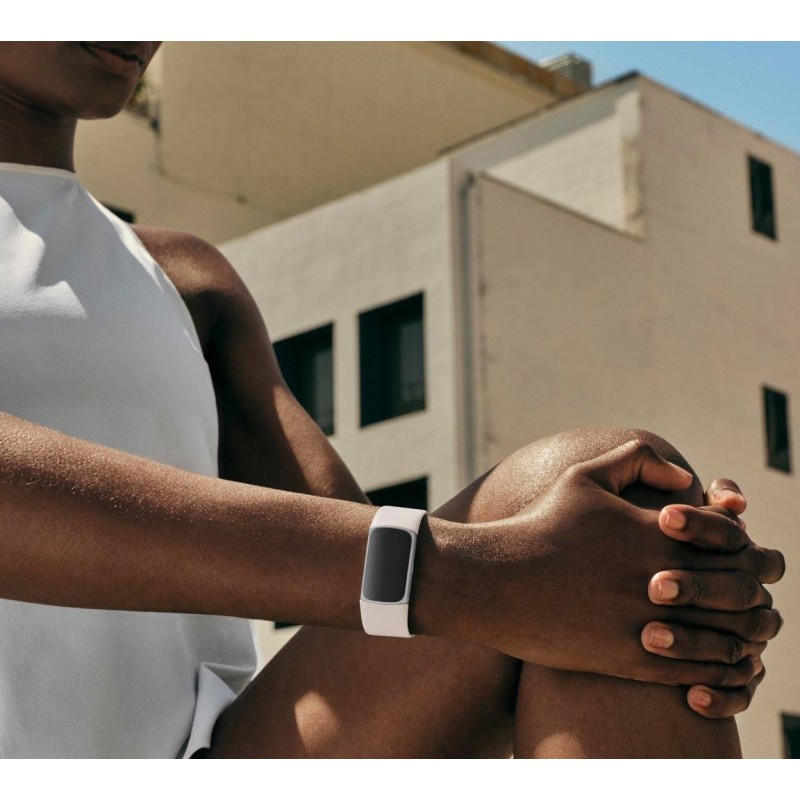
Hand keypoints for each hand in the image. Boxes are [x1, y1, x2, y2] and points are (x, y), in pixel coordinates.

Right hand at [457, 440, 780, 691]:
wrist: (494, 579)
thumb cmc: (540, 525)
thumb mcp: (584, 477)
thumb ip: (638, 460)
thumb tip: (685, 476)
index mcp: (658, 532)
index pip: (735, 542)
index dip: (741, 549)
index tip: (727, 556)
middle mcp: (661, 577)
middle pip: (739, 591)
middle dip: (748, 593)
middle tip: (738, 598)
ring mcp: (647, 621)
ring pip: (724, 637)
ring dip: (736, 635)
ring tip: (727, 631)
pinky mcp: (628, 659)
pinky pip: (692, 671)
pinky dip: (710, 669)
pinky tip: (701, 661)